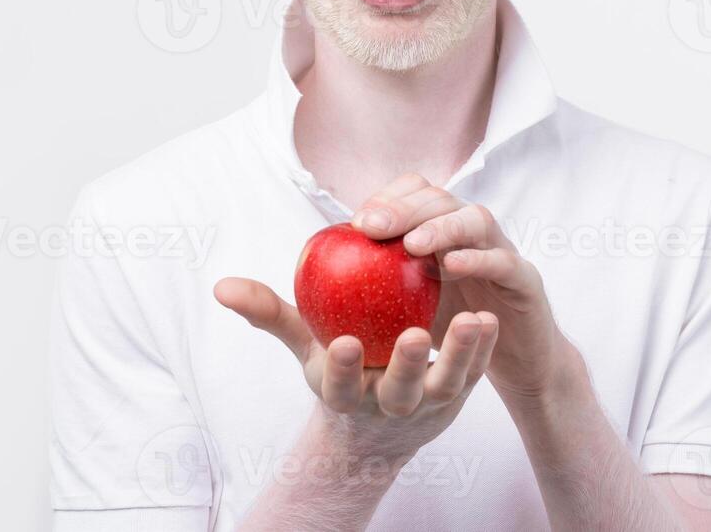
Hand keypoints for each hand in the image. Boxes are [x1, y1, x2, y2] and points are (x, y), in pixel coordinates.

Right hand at [214, 276, 498, 462]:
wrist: (378, 424)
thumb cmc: (338, 366)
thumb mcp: (303, 345)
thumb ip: (269, 313)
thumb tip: (221, 285)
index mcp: (346, 393)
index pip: (340, 385)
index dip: (342, 368)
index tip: (343, 344)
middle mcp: (388, 404)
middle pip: (399, 390)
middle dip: (407, 367)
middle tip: (416, 336)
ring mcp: (427, 404)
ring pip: (445, 384)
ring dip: (460, 355)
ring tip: (471, 320)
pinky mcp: (458, 394)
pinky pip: (474, 371)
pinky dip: (482, 350)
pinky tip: (489, 319)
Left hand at [351, 173, 576, 405]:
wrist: (513, 360)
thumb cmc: (451, 331)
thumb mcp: (403, 307)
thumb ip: (361, 292)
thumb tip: (299, 285)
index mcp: (441, 230)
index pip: (416, 194)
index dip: (387, 199)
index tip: (358, 223)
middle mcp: (472, 232)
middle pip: (441, 199)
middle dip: (405, 208)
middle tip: (372, 227)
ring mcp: (502, 251)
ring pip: (476, 219)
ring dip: (442, 226)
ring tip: (412, 244)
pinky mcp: (525, 280)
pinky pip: (504, 260)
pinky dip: (478, 258)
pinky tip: (451, 266)